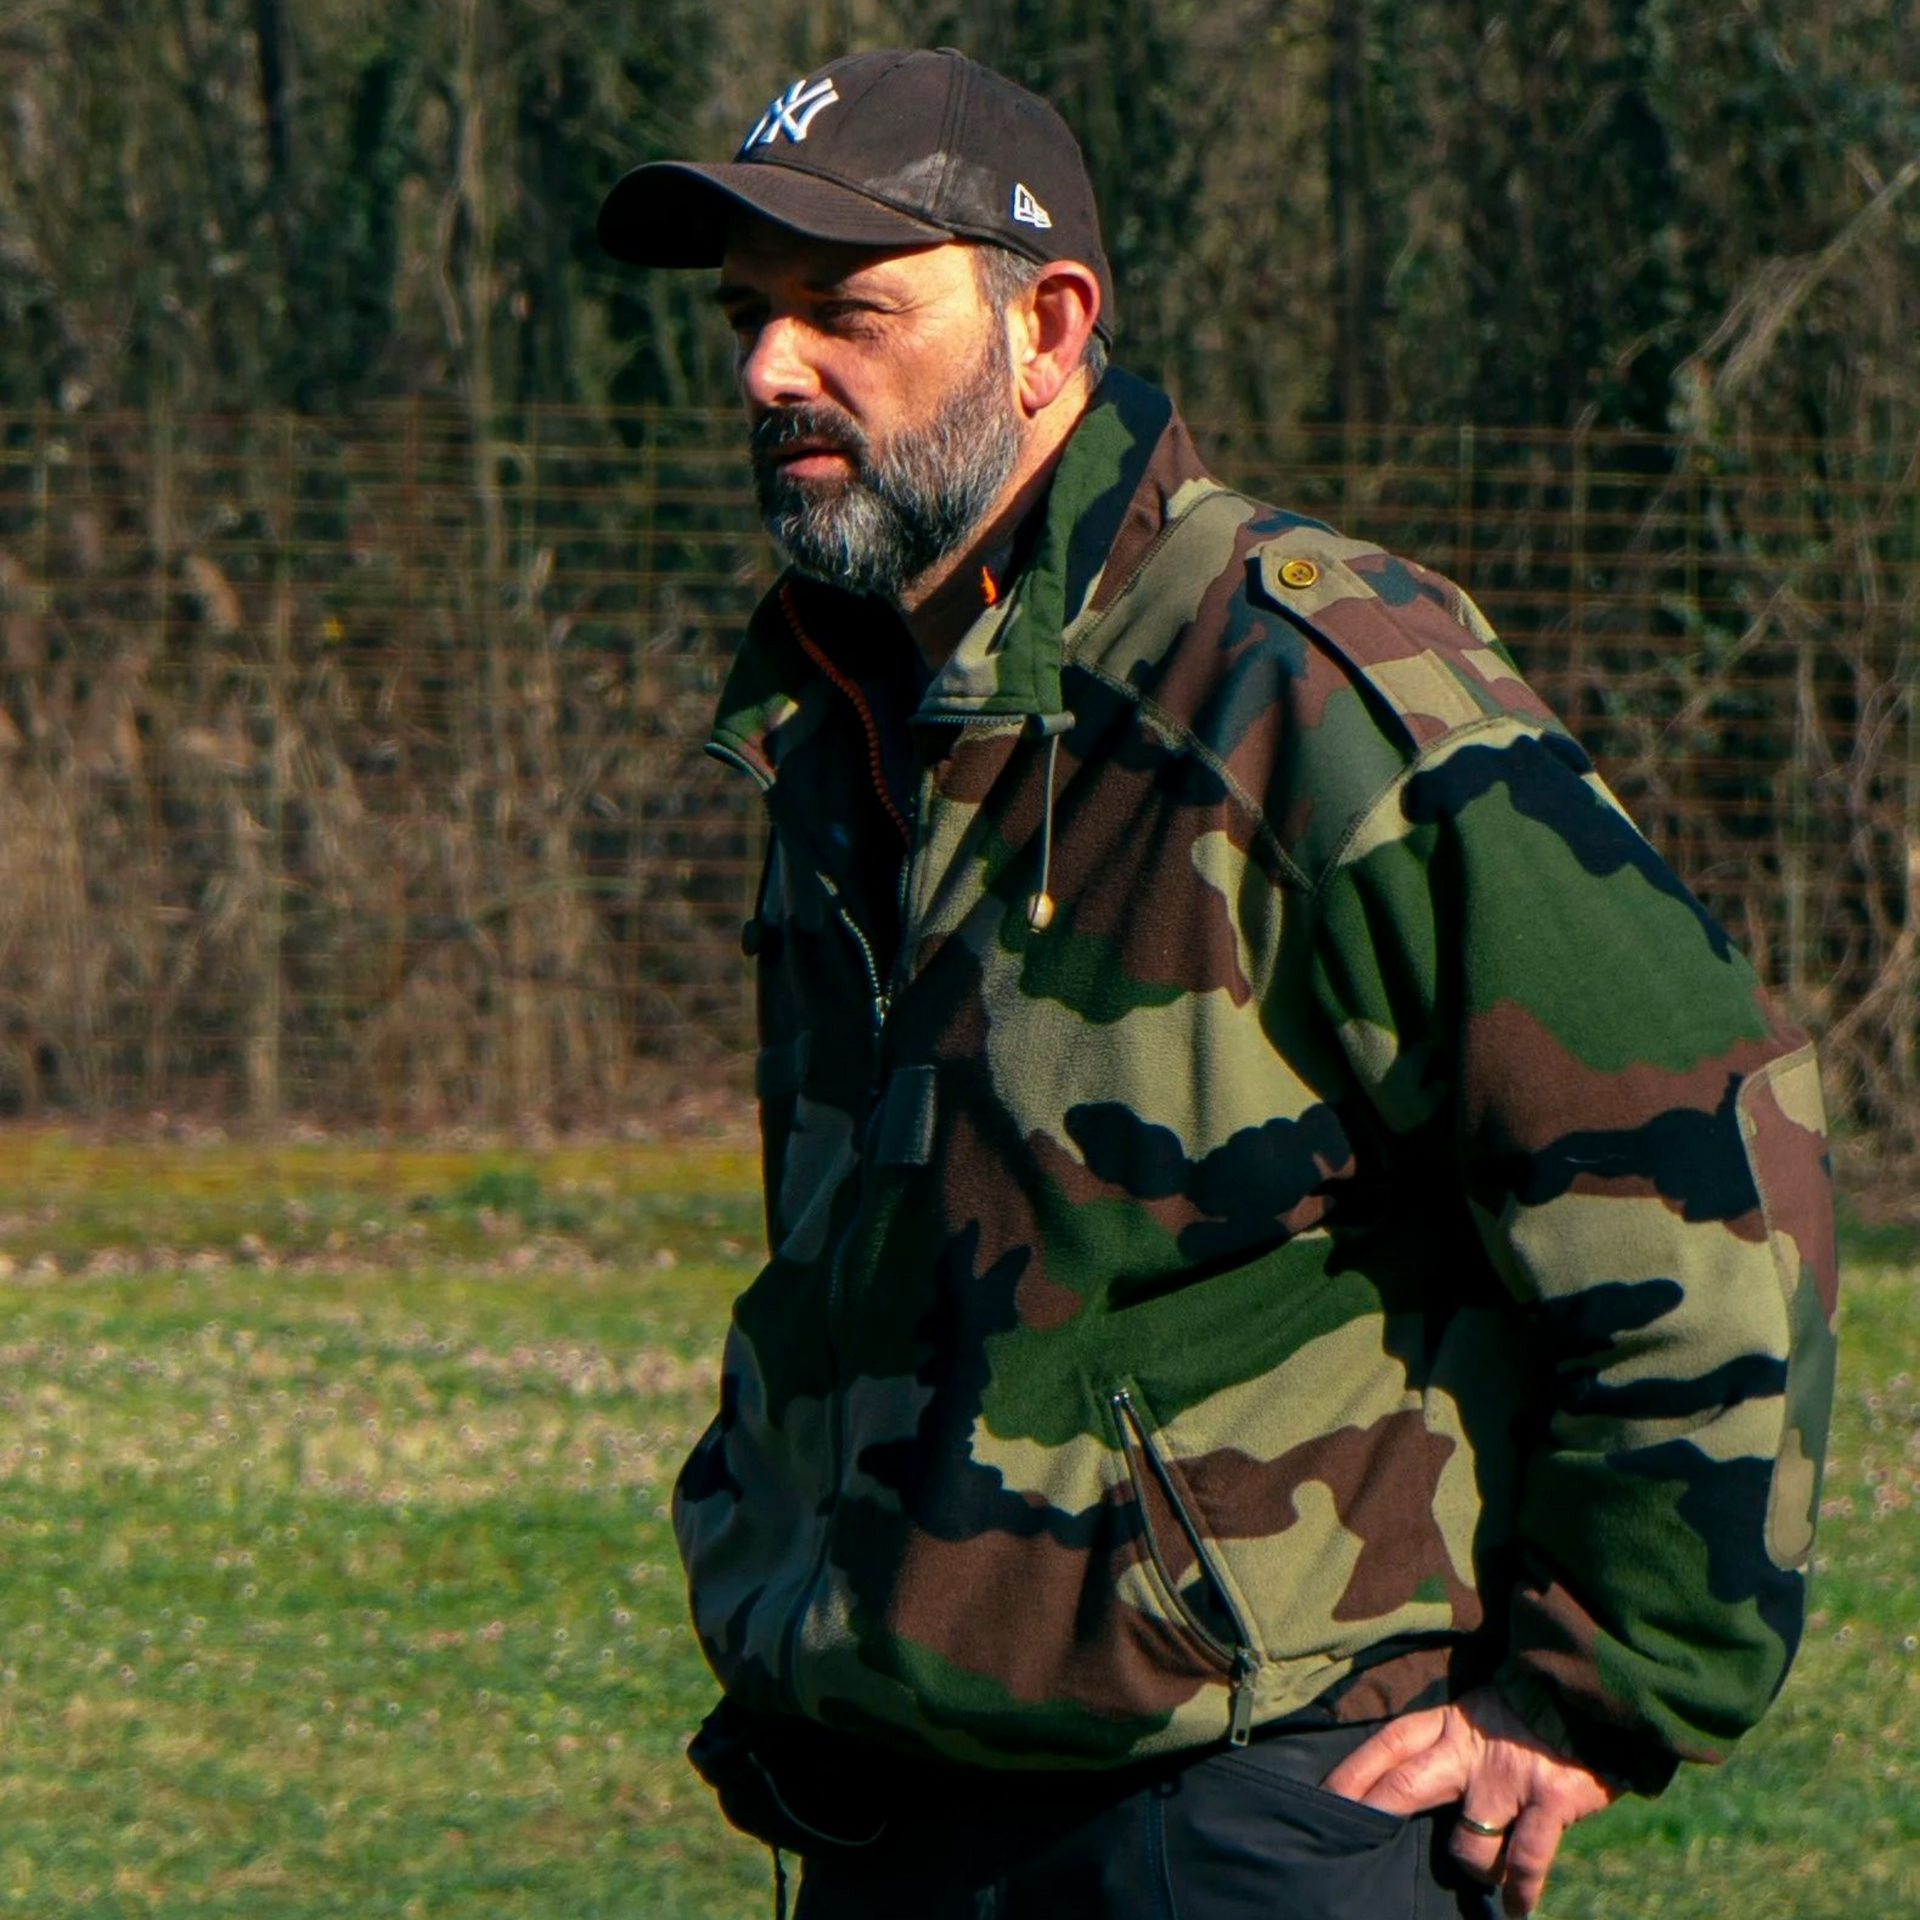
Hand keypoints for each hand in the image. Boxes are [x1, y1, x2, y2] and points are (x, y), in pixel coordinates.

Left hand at [1319, 1685, 1620, 1915]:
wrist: (1596, 1697)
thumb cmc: (1533, 1717)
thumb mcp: (1480, 1716)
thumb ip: (1449, 1747)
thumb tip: (1410, 1790)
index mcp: (1451, 1723)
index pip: (1389, 1743)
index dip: (1354, 1771)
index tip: (1323, 1799)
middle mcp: (1471, 1750)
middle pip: (1406, 1783)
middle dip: (1373, 1813)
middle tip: (1343, 1842)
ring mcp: (1509, 1777)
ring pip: (1466, 1842)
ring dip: (1466, 1866)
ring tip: (1474, 1877)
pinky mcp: (1550, 1800)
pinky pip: (1526, 1858)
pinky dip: (1519, 1889)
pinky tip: (1515, 1905)